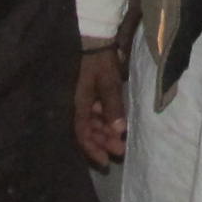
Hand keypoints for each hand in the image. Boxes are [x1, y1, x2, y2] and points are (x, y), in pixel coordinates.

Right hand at [75, 44, 128, 165]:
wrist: (96, 40)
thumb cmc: (100, 62)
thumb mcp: (108, 83)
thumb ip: (113, 106)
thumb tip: (118, 130)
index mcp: (79, 104)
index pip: (82, 133)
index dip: (92, 149)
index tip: (105, 161)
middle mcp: (80, 106)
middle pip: (89, 131)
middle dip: (104, 143)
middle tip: (121, 151)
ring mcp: (87, 101)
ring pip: (95, 124)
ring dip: (107, 134)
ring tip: (122, 142)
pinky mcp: (94, 96)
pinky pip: (99, 114)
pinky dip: (108, 122)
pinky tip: (118, 127)